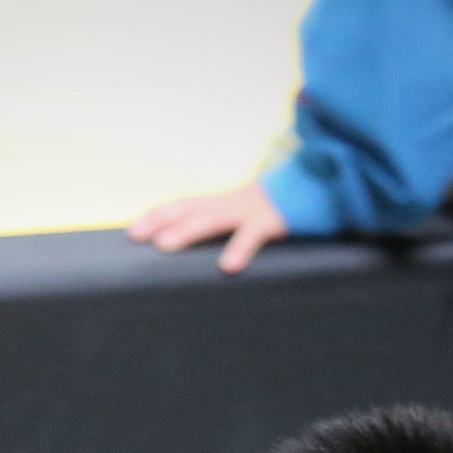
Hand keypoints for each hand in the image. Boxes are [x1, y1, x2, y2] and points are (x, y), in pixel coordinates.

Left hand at [129, 180, 288, 274]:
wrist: (319, 185)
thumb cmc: (280, 210)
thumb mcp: (248, 215)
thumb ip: (226, 226)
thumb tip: (200, 245)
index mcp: (224, 202)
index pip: (184, 205)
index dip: (158, 215)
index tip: (133, 230)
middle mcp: (231, 203)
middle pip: (190, 208)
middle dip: (161, 221)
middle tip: (136, 236)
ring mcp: (250, 210)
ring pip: (213, 219)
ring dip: (187, 231)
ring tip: (164, 246)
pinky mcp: (272, 221)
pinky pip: (252, 236)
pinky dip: (239, 249)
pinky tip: (227, 267)